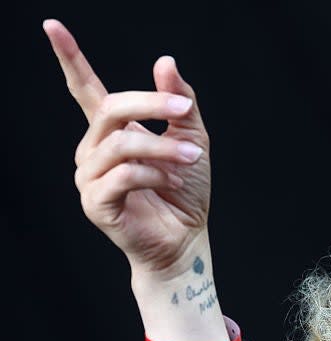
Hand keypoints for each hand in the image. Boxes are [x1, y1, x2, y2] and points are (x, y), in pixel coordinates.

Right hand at [44, 19, 212, 278]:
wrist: (186, 239)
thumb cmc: (184, 191)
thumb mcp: (192, 139)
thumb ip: (180, 103)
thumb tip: (165, 61)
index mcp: (111, 131)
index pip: (84, 88)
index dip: (69, 57)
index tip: (52, 25)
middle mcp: (93, 149)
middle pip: (110, 108)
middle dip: (151, 104)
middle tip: (184, 110)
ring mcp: (90, 176)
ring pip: (121, 144)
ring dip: (163, 148)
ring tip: (191, 160)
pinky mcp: (95, 202)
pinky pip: (123, 176)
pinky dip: (154, 174)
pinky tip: (170, 182)